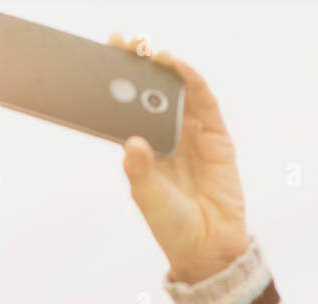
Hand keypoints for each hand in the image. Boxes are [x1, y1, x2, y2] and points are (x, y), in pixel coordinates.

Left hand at [108, 33, 249, 282]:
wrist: (209, 248)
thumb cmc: (174, 226)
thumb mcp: (149, 200)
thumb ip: (140, 172)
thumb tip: (131, 143)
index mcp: (145, 151)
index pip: (128, 110)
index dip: (117, 84)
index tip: (100, 59)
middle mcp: (167, 137)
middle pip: (152, 93)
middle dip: (139, 66)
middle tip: (122, 42)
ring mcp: (193, 135)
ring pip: (178, 91)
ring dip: (164, 68)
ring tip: (148, 50)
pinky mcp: (216, 138)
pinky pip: (204, 103)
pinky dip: (192, 81)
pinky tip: (177, 67)